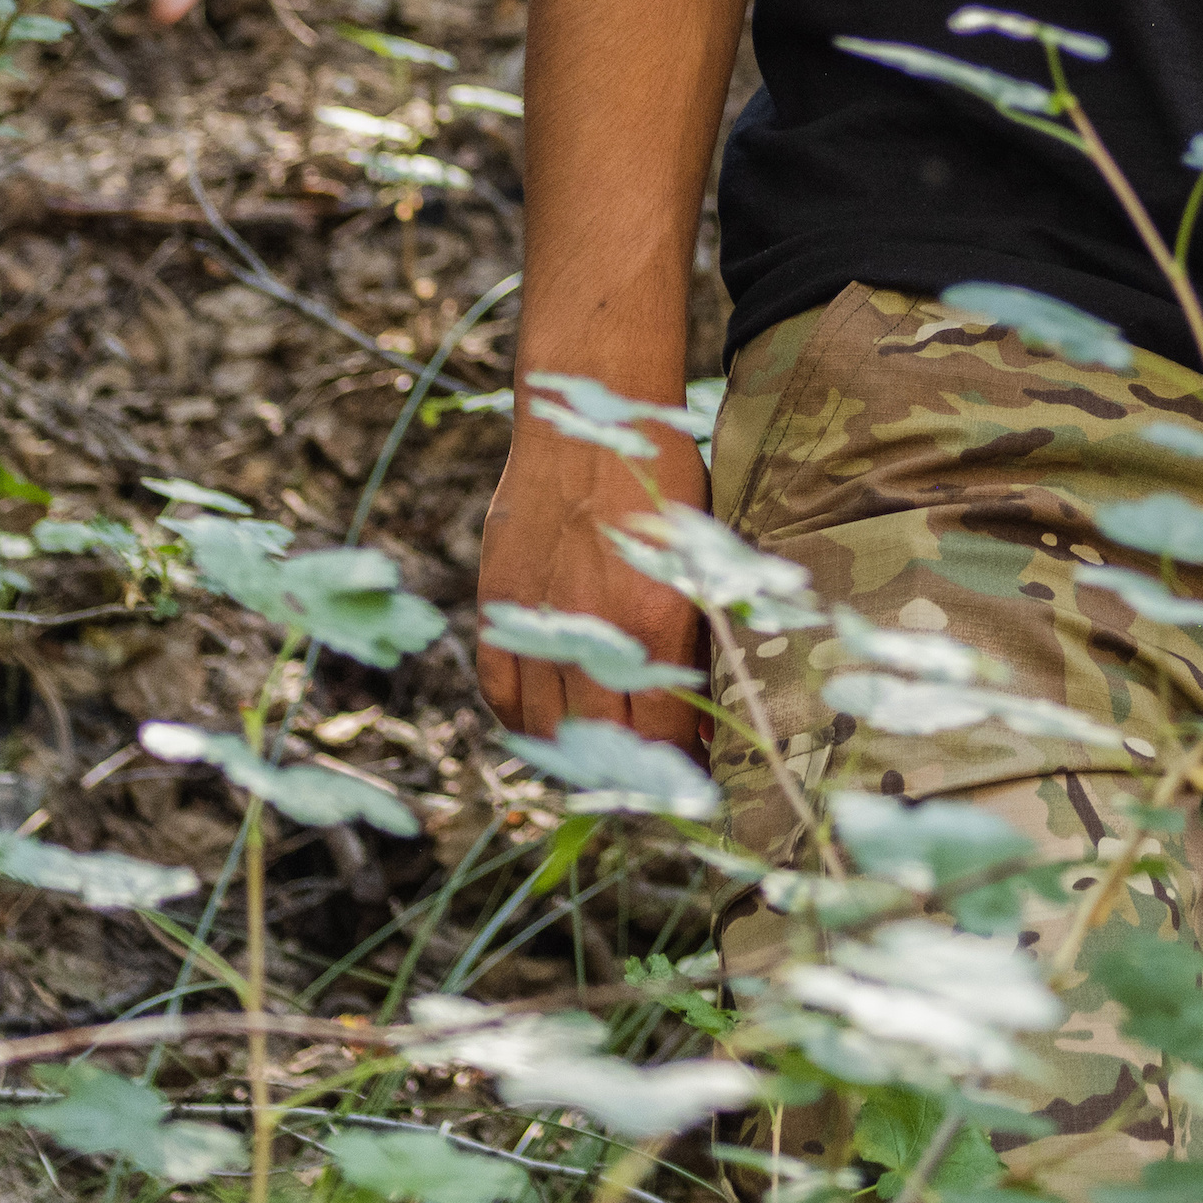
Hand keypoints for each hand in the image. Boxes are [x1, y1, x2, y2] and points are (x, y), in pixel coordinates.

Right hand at [468, 397, 714, 761]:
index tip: (693, 784)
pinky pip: (502, 691)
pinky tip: (548, 725)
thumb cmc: (657, 483)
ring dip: (575, 756)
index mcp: (655, 621)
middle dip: (630, 777)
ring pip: (548, 729)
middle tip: (648, 783)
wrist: (582, 419)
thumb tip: (702, 717)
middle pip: (604, 746)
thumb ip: (698, 638)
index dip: (679, 772)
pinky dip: (522, 720)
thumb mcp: (697, 558)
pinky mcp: (500, 607)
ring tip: (601, 761)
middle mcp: (593, 632)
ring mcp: (540, 621)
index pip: (664, 738)